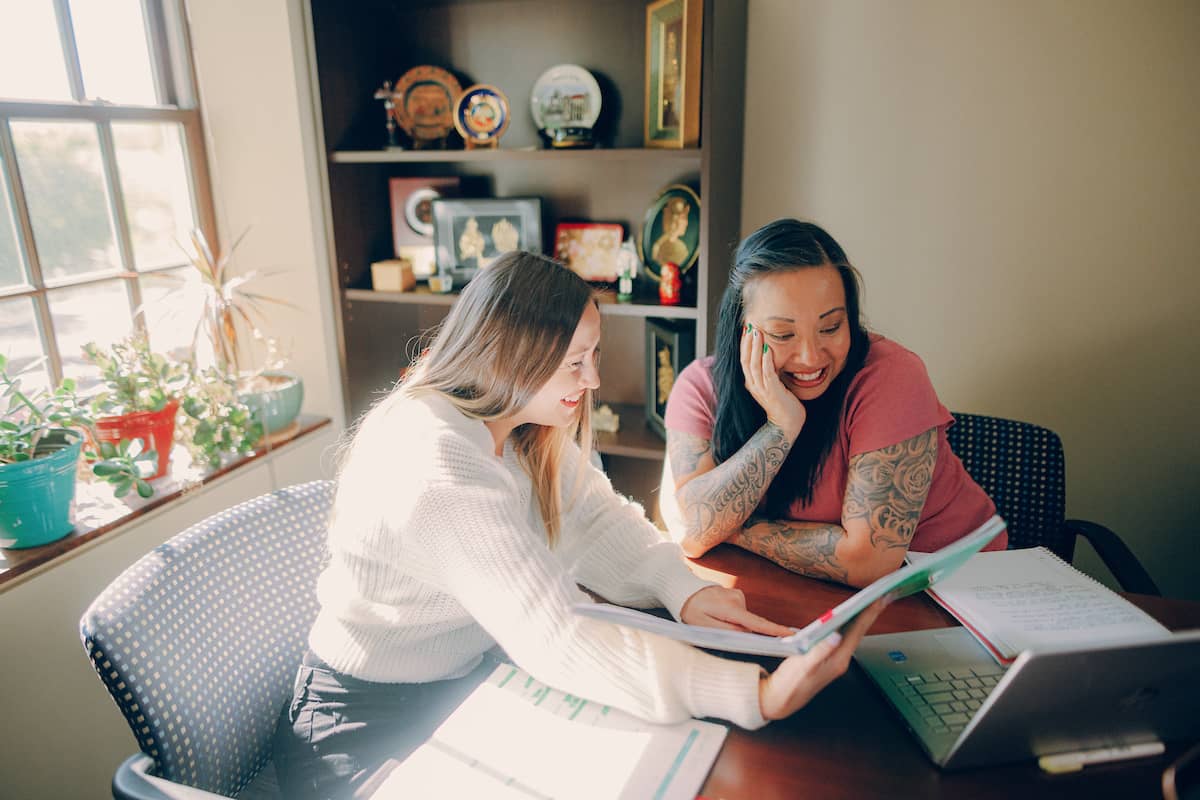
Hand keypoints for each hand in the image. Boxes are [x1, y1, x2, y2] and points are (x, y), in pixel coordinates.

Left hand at [679, 586, 794, 635]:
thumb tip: (748, 634)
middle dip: (742, 633)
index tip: (792, 635)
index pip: (756, 623)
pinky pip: (740, 613)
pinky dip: (733, 619)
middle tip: (720, 630)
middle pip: (749, 624)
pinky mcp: (736, 595)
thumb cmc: (690, 611)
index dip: (774, 630)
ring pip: (744, 619)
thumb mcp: (702, 626)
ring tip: (712, 620)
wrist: (682, 590)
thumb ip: (726, 631)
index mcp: (729, 607)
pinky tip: (717, 615)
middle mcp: (737, 599)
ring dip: (733, 625)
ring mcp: (737, 595)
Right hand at [741, 324, 805, 437]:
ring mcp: (761, 389)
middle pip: (745, 360)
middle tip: (749, 325)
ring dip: (754, 347)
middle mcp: (753, 385)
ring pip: (753, 364)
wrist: (788, 425)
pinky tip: (767, 349)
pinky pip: (767, 373)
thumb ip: (769, 372)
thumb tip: (770, 356)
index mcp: (752, 382)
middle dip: (747, 342)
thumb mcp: (773, 384)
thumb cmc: (784, 404)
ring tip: (756, 332)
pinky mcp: (772, 392)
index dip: (744, 344)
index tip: (747, 329)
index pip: (744, 360)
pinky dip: (766, 360)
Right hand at [757, 598, 887, 720]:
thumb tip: (835, 636)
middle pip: (859, 632)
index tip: (879, 599)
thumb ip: (820, 651)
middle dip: (871, 613)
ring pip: (853, 634)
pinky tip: (849, 618)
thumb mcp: (803, 666)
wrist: (782, 700)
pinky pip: (844, 638)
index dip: (868, 614)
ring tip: (871, 604)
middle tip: (883, 596)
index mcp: (838, 660)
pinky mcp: (829, 658)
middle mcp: (841, 660)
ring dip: (862, 618)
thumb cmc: (790, 684)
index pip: (857, 632)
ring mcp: (836, 659)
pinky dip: (850, 625)